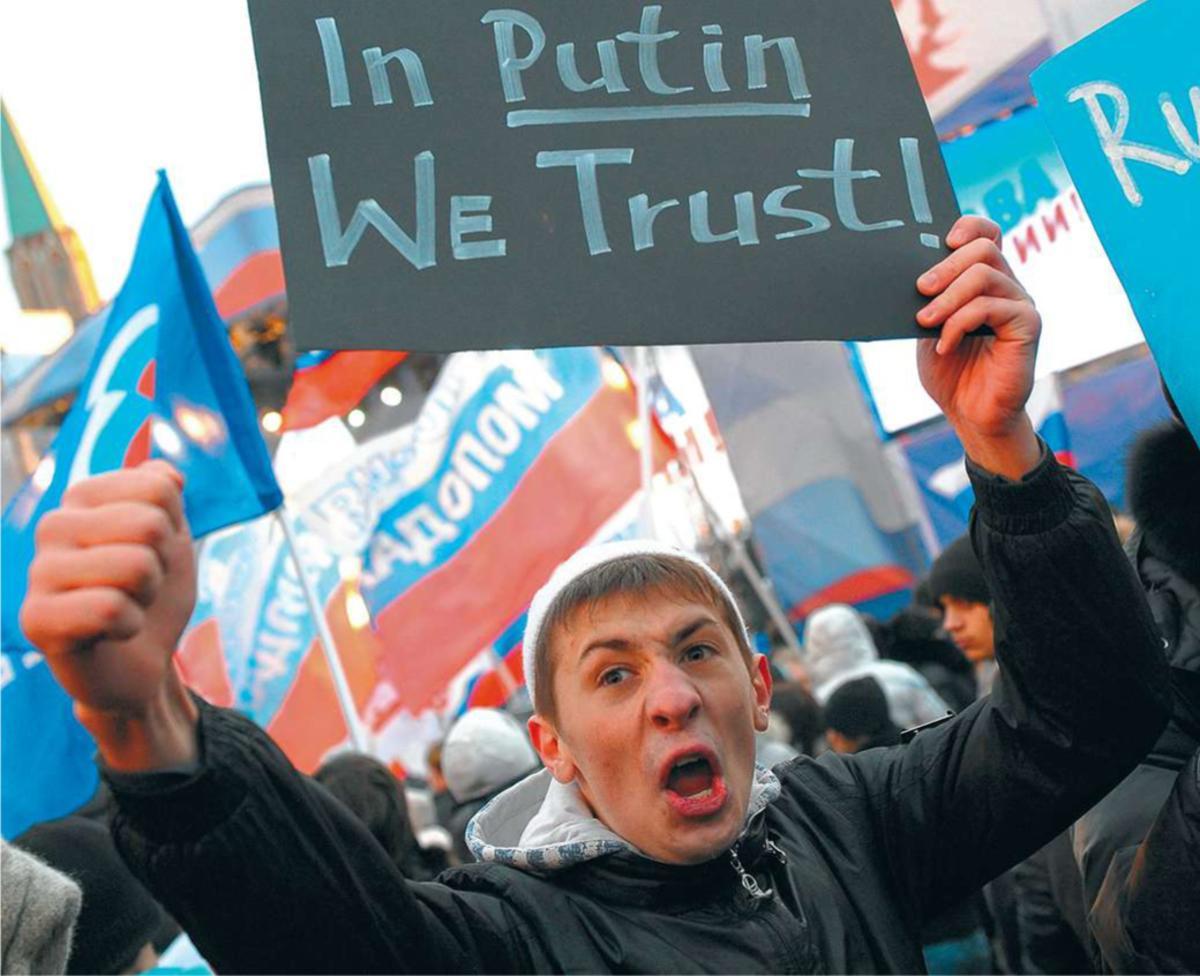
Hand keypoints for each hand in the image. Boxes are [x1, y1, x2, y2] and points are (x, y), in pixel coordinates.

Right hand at [20, 460, 199, 767]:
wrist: (143, 663)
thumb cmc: (154, 596)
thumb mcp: (173, 539)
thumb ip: (165, 497)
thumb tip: (166, 472)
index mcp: (84, 497)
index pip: (159, 486)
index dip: (174, 528)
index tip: (154, 553)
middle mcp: (53, 526)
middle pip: (149, 524)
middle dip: (162, 565)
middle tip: (141, 588)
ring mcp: (40, 571)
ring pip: (135, 565)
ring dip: (147, 596)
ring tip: (126, 607)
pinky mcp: (36, 618)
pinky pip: (109, 609)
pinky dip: (129, 625)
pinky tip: (111, 633)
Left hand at [916, 216, 1041, 478]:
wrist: (970, 413)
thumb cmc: (950, 371)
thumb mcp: (929, 328)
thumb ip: (928, 300)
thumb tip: (908, 274)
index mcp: (985, 281)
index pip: (986, 234)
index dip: (968, 227)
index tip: (942, 241)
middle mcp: (1007, 286)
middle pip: (983, 248)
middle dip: (946, 266)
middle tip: (920, 289)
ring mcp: (1020, 304)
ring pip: (984, 275)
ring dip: (948, 298)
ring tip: (925, 322)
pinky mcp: (1028, 325)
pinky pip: (990, 307)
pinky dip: (959, 323)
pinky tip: (944, 345)